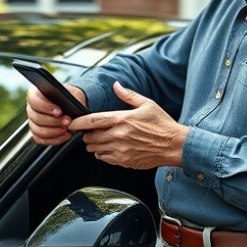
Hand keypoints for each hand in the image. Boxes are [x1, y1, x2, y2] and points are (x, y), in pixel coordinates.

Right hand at [26, 83, 87, 144]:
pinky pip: (41, 139)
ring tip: (67, 129)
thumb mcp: (73, 93)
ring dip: (54, 131)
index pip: (33, 100)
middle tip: (68, 122)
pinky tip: (66, 135)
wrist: (73, 107)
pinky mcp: (37, 133)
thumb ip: (70, 97)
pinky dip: (54, 139)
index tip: (59, 111)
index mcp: (36, 94)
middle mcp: (31, 108)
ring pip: (37, 130)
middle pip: (36, 117)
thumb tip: (70, 106)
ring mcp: (33, 122)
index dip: (45, 107)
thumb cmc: (71, 98)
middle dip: (54, 121)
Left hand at [70, 81, 188, 168]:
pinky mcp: (124, 161)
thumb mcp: (147, 104)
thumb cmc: (162, 124)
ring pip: (95, 149)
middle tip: (91, 131)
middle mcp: (119, 136)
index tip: (72, 123)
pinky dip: (102, 154)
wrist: (174, 145)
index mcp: (122, 119)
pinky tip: (108, 148)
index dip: (78, 122)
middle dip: (87, 134)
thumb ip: (128, 95)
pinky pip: (104, 159)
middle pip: (90, 137)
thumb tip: (116, 85)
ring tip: (100, 139)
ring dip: (93, 144)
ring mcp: (121, 150)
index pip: (92, 121)